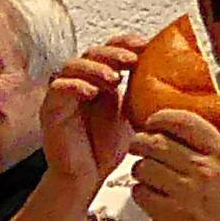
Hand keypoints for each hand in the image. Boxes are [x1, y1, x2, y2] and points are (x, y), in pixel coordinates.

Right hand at [43, 36, 142, 191]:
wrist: (86, 178)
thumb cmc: (105, 150)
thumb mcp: (132, 115)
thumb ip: (141, 93)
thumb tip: (169, 74)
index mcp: (100, 80)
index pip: (110, 49)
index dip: (126, 43)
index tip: (145, 46)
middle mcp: (81, 83)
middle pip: (92, 52)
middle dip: (113, 53)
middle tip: (131, 60)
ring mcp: (64, 95)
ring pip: (73, 65)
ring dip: (94, 67)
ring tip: (113, 78)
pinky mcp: (51, 109)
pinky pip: (58, 87)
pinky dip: (74, 85)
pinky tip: (91, 92)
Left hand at [127, 104, 219, 220]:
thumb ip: (202, 144)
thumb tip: (166, 127)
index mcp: (219, 153)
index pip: (184, 122)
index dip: (161, 118)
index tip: (152, 122)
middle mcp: (203, 169)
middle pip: (156, 142)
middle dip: (140, 142)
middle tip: (138, 146)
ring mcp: (185, 191)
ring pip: (144, 167)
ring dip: (139, 169)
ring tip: (145, 174)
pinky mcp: (169, 213)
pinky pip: (140, 192)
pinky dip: (139, 191)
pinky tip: (149, 193)